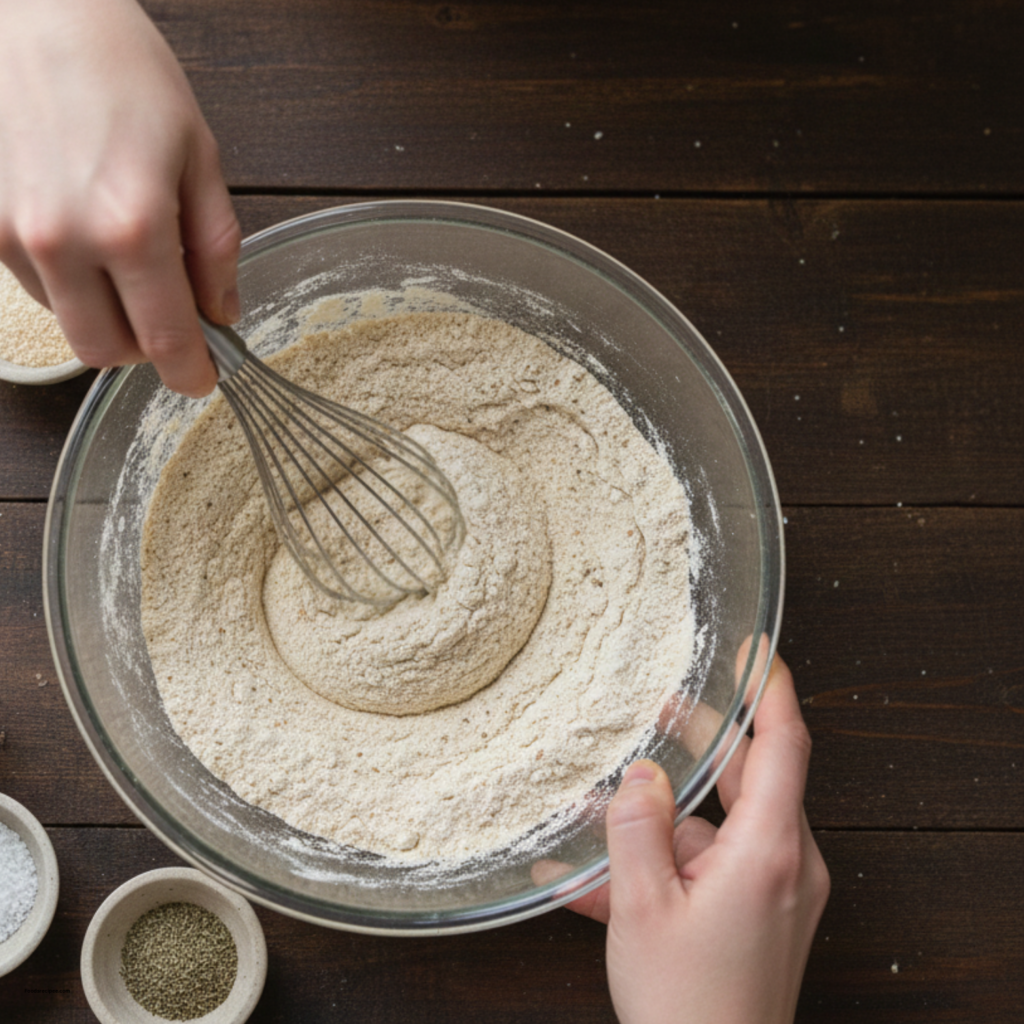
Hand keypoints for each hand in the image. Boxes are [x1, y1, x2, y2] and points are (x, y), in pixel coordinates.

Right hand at [0, 0, 239, 395]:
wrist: (33, 11)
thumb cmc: (122, 70)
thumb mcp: (199, 156)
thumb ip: (216, 248)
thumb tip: (221, 311)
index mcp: (131, 226)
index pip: (165, 341)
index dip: (190, 373)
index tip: (202, 380)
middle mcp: (64, 241)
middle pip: (106, 351)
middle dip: (145, 348)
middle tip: (171, 315)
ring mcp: (14, 235)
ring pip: (68, 325)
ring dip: (106, 316)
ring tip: (127, 260)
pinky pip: (38, 289)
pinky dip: (72, 286)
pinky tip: (88, 239)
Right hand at [569, 655, 828, 1023]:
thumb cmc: (687, 1007)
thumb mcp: (641, 910)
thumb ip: (636, 830)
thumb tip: (641, 774)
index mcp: (769, 852)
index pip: (783, 746)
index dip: (771, 690)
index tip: (757, 650)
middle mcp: (786, 864)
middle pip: (750, 778)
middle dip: (703, 743)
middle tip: (661, 709)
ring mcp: (778, 891)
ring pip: (722, 824)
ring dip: (669, 816)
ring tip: (605, 807)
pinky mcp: (762, 914)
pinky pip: (715, 864)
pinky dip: (669, 860)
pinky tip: (604, 879)